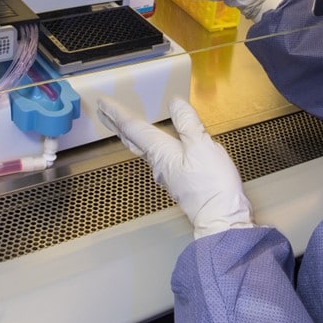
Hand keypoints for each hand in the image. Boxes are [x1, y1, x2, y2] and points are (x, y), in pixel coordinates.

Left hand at [96, 96, 253, 238]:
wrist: (221, 219)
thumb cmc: (212, 184)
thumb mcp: (202, 146)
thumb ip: (187, 123)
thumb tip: (174, 103)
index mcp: (161, 152)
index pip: (133, 128)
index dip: (117, 113)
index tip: (101, 102)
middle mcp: (158, 163)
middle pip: (132, 140)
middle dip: (116, 124)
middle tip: (102, 112)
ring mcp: (167, 174)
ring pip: (142, 149)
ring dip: (130, 134)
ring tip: (123, 125)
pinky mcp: (178, 181)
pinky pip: (156, 157)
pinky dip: (148, 145)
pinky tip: (156, 145)